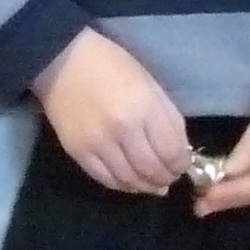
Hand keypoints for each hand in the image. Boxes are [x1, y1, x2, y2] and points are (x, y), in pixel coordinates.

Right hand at [33, 28, 189, 195]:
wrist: (65, 62)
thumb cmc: (114, 66)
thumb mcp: (151, 85)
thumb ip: (168, 117)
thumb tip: (179, 151)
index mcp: (146, 109)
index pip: (171, 151)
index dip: (181, 164)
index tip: (184, 165)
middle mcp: (123, 131)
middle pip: (151, 169)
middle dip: (166, 178)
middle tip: (171, 178)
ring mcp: (98, 144)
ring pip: (128, 179)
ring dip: (146, 186)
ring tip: (155, 185)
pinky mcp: (77, 153)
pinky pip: (104, 179)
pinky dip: (122, 186)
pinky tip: (132, 183)